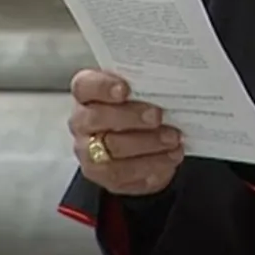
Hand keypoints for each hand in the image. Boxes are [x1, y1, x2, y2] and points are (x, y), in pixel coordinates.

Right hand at [68, 69, 184, 195]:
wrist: (142, 144)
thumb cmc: (140, 108)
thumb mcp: (142, 92)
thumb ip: (146, 85)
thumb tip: (168, 79)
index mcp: (87, 94)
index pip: (84, 86)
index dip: (102, 87)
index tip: (125, 89)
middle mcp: (82, 122)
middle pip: (96, 118)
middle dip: (131, 117)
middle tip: (158, 116)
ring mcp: (88, 151)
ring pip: (112, 149)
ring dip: (147, 144)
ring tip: (173, 139)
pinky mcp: (102, 175)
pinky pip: (123, 174)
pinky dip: (152, 165)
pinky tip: (170, 157)